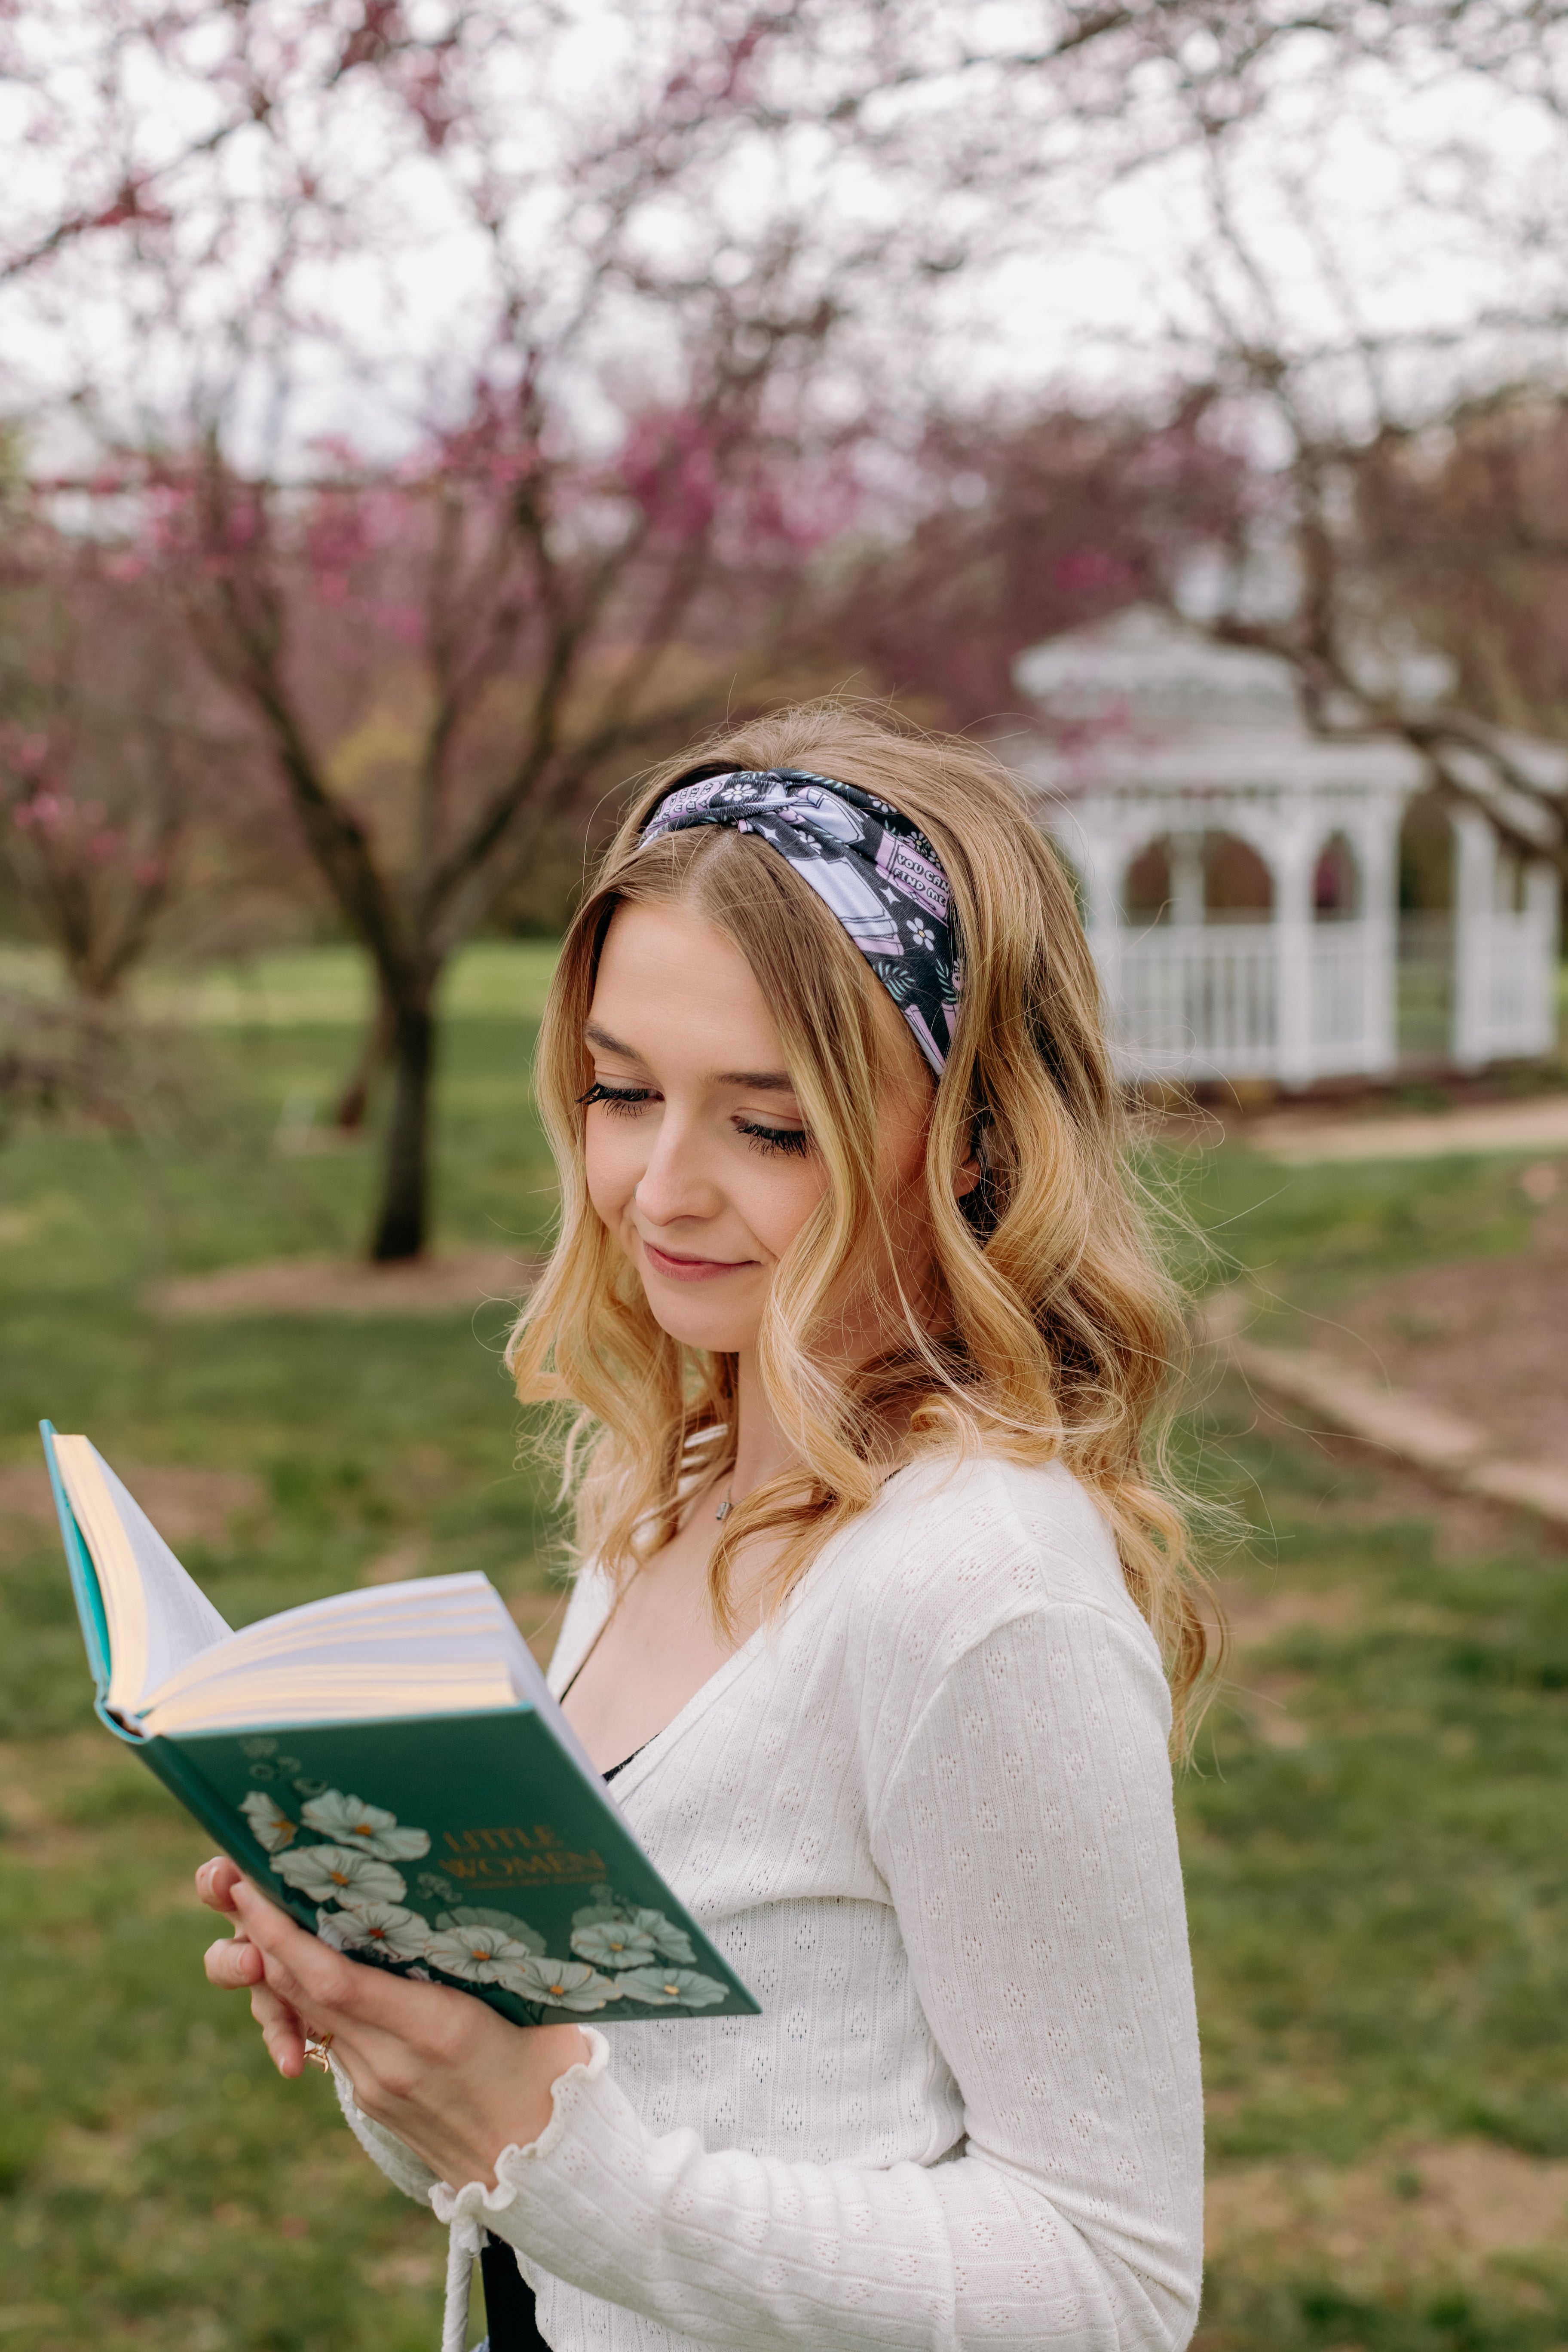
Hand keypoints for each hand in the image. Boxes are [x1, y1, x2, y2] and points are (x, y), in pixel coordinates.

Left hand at [196, 1857, 590, 2187]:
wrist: (543, 2170)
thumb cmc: (553, 2074)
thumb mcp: (530, 2004)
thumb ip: (489, 1955)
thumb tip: (477, 1889)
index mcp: (434, 2028)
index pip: (332, 1977)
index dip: (283, 1933)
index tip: (251, 1888)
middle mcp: (391, 2059)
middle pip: (303, 1992)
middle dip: (264, 1936)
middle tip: (238, 1881)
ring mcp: (376, 2084)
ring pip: (310, 2014)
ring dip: (279, 1967)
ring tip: (264, 1912)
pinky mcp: (374, 2098)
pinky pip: (332, 2038)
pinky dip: (311, 1999)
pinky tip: (307, 1964)